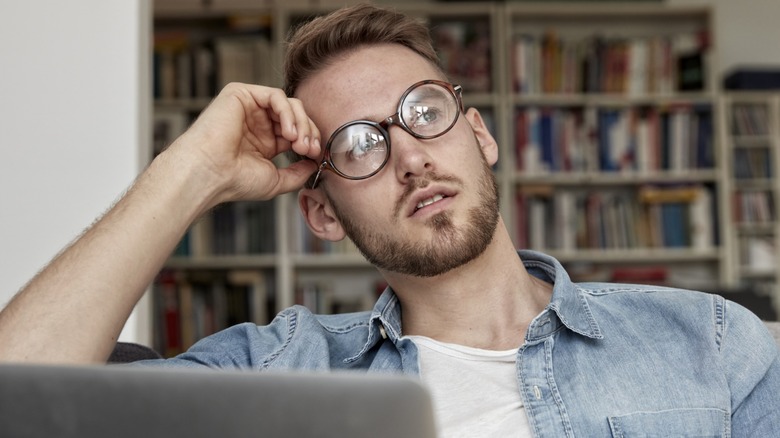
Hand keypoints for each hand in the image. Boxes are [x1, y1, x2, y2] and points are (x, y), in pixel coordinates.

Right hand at [166, 82, 320, 206]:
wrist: (209, 174)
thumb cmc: (234, 180)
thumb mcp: (275, 180)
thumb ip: (297, 173)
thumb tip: (314, 164)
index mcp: (265, 141)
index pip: (297, 131)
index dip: (311, 140)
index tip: (316, 155)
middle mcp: (257, 123)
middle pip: (296, 115)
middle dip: (309, 131)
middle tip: (309, 149)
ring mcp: (249, 108)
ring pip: (289, 104)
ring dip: (300, 122)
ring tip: (298, 142)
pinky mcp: (240, 94)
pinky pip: (275, 95)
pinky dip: (287, 112)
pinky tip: (287, 132)